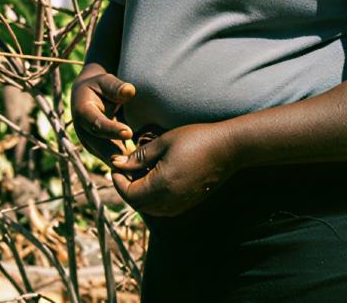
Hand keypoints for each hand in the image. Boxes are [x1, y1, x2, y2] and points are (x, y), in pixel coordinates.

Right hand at [70, 64, 135, 165]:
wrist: (90, 96)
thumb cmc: (101, 86)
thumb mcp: (105, 81)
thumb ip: (116, 87)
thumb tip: (129, 91)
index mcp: (82, 112)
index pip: (96, 123)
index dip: (111, 129)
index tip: (128, 133)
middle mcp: (83, 131)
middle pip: (98, 145)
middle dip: (114, 154)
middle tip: (133, 162)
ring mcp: (89, 142)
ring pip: (104, 156)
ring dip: (119, 165)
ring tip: (136, 172)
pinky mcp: (98, 149)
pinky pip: (110, 158)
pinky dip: (122, 166)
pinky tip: (137, 171)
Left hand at [110, 122, 237, 216]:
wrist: (230, 148)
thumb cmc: (197, 139)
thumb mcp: (164, 142)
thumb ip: (138, 156)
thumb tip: (117, 164)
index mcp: (160, 186)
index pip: (128, 193)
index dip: (117, 181)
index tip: (116, 165)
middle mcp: (169, 200)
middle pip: (137, 203)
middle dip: (127, 187)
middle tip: (127, 168)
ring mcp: (180, 204)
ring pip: (149, 207)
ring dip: (141, 193)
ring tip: (142, 171)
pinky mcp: (189, 202)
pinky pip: (163, 207)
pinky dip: (154, 197)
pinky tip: (158, 178)